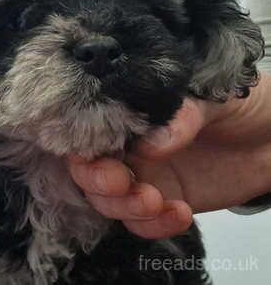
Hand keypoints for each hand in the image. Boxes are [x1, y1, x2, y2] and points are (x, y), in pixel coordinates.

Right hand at [69, 72, 270, 238]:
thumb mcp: (211, 96)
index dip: (82, 146)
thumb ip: (180, 115)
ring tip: (156, 202)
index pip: (87, 130)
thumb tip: (150, 144)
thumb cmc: (238, 103)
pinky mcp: (163, 203)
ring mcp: (143, 176)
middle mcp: (128, 146)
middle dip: (97, 182)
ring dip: (124, 208)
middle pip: (88, 172)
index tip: (96, 155)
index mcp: (129, 113)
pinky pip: (143, 223)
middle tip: (122, 183)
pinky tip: (180, 213)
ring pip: (109, 202)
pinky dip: (153, 226)